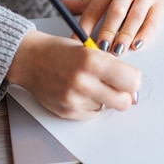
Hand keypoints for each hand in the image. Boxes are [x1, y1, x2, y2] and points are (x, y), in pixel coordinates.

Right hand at [6, 30, 140, 119]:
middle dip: (122, 94)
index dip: (132, 80)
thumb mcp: (90, 50)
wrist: (30, 60)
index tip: (127, 78)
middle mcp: (83, 82)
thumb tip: (133, 92)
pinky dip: (89, 104)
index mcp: (93, 61)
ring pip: (107, 107)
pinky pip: (92, 114)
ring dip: (102, 98)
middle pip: (123, 102)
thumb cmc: (61, 52)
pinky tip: (78, 92)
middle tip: (113, 85)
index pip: (132, 81)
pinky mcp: (67, 112)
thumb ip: (113, 68)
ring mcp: (74, 100)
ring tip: (87, 84)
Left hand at [63, 0, 163, 55]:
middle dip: (107, 31)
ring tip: (118, 50)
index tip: (76, 43)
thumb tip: (61, 6)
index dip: (84, 27)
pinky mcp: (160, 4)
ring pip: (134, 17)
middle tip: (100, 49)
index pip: (94, 8)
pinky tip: (137, 44)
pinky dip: (145, 34)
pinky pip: (152, 21)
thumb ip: (85, 2)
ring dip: (125, 35)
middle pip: (115, 11)